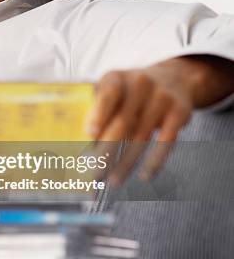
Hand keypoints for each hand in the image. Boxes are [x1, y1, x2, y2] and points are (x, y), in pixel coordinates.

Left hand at [84, 56, 208, 186]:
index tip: (90, 134)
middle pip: (123, 121)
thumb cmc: (128, 92)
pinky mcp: (180, 112)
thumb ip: (94, 110)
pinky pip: (166, 141)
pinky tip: (144, 176)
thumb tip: (79, 143)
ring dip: (127, 162)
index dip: (99, 114)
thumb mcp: (110, 90)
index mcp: (116, 78)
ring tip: (114, 180)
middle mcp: (140, 83)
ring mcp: (162, 97)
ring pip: (142, 136)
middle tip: (95, 173)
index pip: (108, 94)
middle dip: (108, 150)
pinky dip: (154, 161)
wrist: (173, 79)